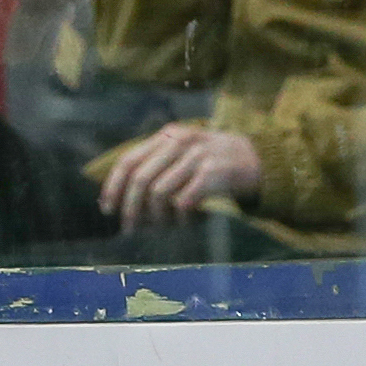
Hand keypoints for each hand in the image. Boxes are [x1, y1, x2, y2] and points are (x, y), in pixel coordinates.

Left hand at [97, 120, 265, 225]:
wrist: (257, 160)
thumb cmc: (213, 163)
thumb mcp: (183, 153)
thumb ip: (156, 167)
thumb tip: (120, 199)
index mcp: (166, 136)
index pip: (128, 161)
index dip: (113, 187)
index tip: (108, 209)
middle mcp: (179, 142)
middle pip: (140, 179)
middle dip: (131, 209)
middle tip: (129, 228)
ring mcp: (197, 156)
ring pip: (160, 192)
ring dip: (158, 217)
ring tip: (164, 226)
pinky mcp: (213, 172)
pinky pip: (183, 201)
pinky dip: (180, 217)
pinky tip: (186, 222)